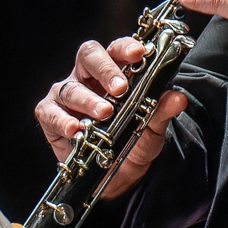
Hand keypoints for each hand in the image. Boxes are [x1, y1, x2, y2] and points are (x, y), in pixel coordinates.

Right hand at [34, 37, 189, 198]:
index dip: (125, 48)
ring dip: (88, 100)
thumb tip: (177, 97)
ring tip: (104, 113)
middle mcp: (87, 78)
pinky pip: (50, 113)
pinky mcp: (49, 115)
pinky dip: (62, 120)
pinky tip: (75, 129)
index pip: (116, 50)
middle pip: (89, 56)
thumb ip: (161, 112)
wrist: (115, 179)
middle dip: (105, 69)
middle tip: (120, 88)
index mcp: (113, 73)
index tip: (139, 54)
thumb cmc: (130, 144)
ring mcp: (66, 95)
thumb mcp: (151, 130)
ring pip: (70, 87)